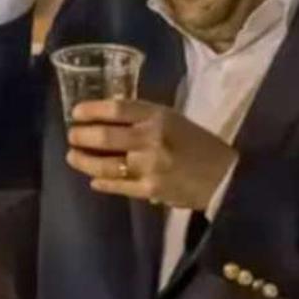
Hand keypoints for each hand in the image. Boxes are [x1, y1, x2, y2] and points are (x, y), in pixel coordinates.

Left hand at [66, 99, 237, 211]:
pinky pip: (118, 186)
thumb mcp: (173, 120)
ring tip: (73, 157)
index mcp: (158, 116)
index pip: (115, 109)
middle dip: (81, 136)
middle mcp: (151, 139)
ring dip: (84, 161)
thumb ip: (142, 117)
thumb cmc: (198, 144)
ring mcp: (150, 166)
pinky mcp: (151, 189)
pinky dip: (102, 182)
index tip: (76, 113)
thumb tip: (106, 114)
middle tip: (72, 136)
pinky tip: (94, 180)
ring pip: (105, 164)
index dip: (90, 110)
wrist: (226, 177)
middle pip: (104, 136)